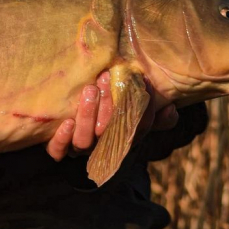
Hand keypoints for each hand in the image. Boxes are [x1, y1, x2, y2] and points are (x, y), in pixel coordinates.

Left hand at [45, 69, 177, 161]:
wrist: (71, 116)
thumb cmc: (107, 109)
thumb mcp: (130, 107)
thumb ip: (152, 110)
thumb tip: (170, 109)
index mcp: (121, 137)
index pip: (138, 131)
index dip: (145, 113)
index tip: (144, 83)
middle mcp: (101, 145)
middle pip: (109, 133)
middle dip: (110, 106)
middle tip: (106, 78)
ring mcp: (78, 148)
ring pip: (84, 141)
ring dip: (88, 116)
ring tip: (89, 90)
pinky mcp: (58, 148)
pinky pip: (58, 151)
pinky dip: (62, 139)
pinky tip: (67, 122)